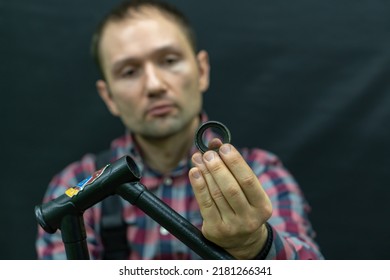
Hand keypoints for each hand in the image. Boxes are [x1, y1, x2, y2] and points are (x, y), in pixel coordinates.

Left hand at [189, 139, 272, 258]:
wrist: (241, 241)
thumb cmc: (243, 207)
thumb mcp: (247, 192)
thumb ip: (234, 167)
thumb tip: (216, 143)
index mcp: (263, 207)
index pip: (249, 180)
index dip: (235, 162)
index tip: (224, 147)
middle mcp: (249, 218)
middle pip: (231, 188)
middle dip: (217, 167)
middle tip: (208, 153)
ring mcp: (232, 226)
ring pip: (216, 194)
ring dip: (205, 173)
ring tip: (198, 158)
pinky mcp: (215, 230)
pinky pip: (204, 204)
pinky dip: (198, 186)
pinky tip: (194, 172)